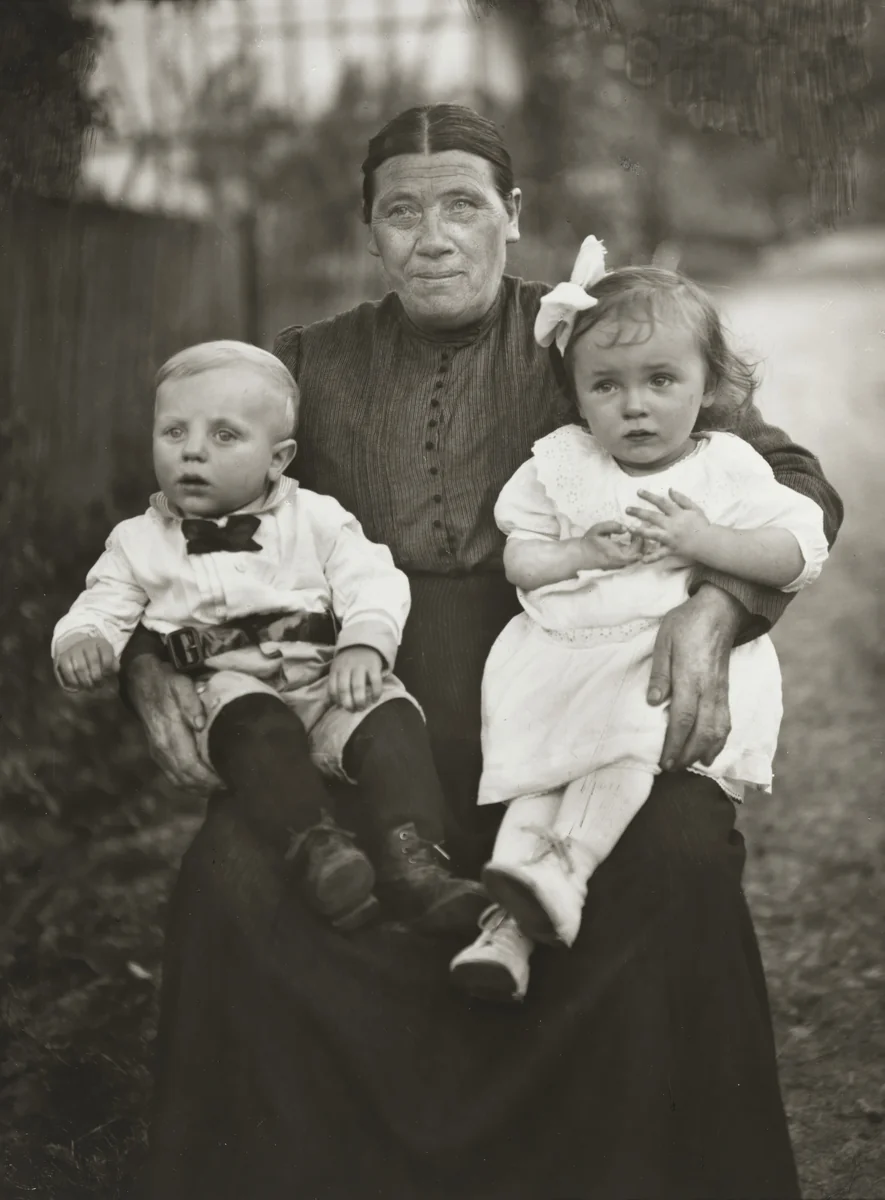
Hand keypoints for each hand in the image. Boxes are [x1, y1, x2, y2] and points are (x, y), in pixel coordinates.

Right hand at [56, 635, 116, 689]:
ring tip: (90, 688)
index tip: (106, 677)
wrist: (77, 646)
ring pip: (80, 668)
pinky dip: (74, 681)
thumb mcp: (108, 657)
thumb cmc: (97, 656)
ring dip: (86, 681)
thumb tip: (113, 671)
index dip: (107, 669)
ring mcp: (74, 650)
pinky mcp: (63, 657)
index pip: (106, 656)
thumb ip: (113, 665)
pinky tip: (79, 686)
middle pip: (93, 661)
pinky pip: (68, 671)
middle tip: (98, 686)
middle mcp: (87, 644)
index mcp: (101, 644)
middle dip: (97, 677)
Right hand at [127, 655, 217, 790]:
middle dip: (207, 787)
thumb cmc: (167, 683)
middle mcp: (161, 749)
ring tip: (220, 788)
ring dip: (199, 789)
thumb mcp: (180, 684)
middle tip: (229, 786)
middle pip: (184, 778)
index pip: (189, 765)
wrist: (142, 683)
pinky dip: (189, 785)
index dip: (208, 777)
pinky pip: (173, 777)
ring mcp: (158, 753)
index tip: (226, 780)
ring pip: (178, 781)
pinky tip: (204, 786)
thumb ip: (190, 703)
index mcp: (168, 734)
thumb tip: (201, 723)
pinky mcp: (158, 754)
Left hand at [329, 646, 383, 711]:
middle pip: (344, 688)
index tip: (341, 707)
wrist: (364, 642)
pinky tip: (375, 699)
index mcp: (336, 669)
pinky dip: (375, 692)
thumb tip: (333, 703)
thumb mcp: (338, 667)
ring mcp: (360, 666)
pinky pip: (375, 681)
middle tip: (352, 710)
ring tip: (362, 707)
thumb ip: (336, 681)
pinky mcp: (373, 665)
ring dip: (360, 700)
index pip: (332, 688)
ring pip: (358, 686)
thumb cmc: (349, 661)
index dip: (336, 700)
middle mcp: (346, 667)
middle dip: (348, 703)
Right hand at [581, 521, 643, 570]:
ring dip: (640, 543)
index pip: (637, 551)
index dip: (641, 539)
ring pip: (638, 554)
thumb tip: (626, 528)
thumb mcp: (597, 530)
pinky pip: (634, 555)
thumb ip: (612, 526)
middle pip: (641, 552)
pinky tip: (633, 536)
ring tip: (639, 530)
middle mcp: (622, 563)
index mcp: (617, 556)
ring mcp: (622, 564)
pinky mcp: (622, 563)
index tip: (639, 527)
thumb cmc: (588, 543)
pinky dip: (636, 546)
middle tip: (642, 526)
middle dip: (643, 539)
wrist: (581, 556)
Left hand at [626, 489, 709, 558]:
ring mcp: (671, 538)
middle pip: (653, 517)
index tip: (638, 492)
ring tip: (629, 529)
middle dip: (639, 512)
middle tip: (627, 509)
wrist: (709, 542)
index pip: (661, 502)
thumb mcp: (694, 508)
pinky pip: (660, 555)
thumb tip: (669, 489)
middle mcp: (672, 524)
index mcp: (677, 513)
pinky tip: (642, 560)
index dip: (649, 496)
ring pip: (653, 534)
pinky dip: (652, 558)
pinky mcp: (671, 549)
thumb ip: (681, 499)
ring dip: (640, 531)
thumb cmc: (702, 524)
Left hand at [647, 584, 745, 770]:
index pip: (683, 719)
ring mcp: (720, 691)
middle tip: (671, 769)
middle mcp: (709, 689)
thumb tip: (654, 702)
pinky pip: (727, 721)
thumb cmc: (687, 623)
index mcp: (690, 677)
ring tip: (688, 764)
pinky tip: (710, 751)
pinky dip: (719, 740)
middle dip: (686, 755)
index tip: (664, 761)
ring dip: (704, 752)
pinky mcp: (727, 690)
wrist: (721, 610)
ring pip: (717, 730)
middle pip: (701, 732)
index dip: (674, 744)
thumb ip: (659, 673)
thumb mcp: (663, 640)